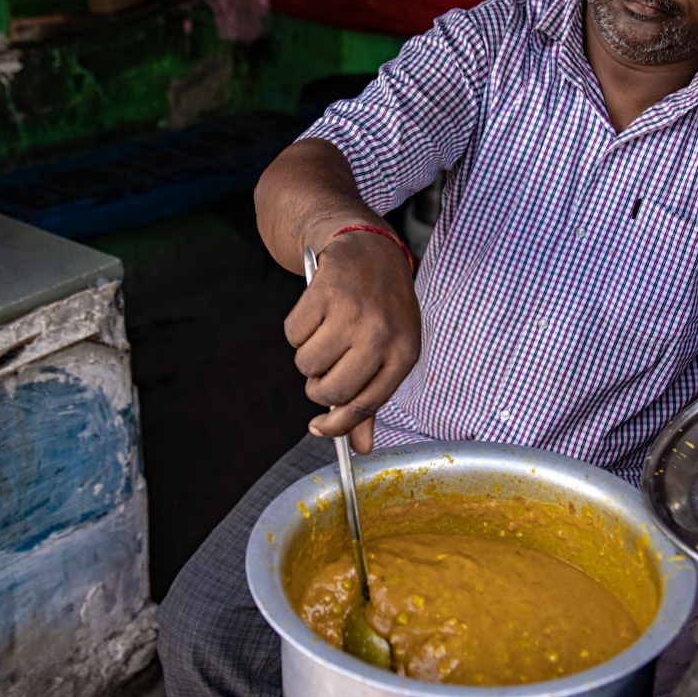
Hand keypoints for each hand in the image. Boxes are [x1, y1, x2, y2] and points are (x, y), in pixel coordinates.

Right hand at [285, 230, 422, 452]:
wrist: (371, 249)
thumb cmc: (384, 308)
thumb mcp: (392, 351)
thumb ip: (373, 400)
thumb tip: (360, 447)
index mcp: (403, 354)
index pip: (365, 406)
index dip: (337, 426)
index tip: (319, 429)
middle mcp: (380, 335)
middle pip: (331, 391)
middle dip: (317, 389)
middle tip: (322, 372)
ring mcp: (352, 312)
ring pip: (307, 364)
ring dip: (307, 356)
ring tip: (324, 334)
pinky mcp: (324, 292)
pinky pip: (293, 334)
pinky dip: (297, 330)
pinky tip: (316, 313)